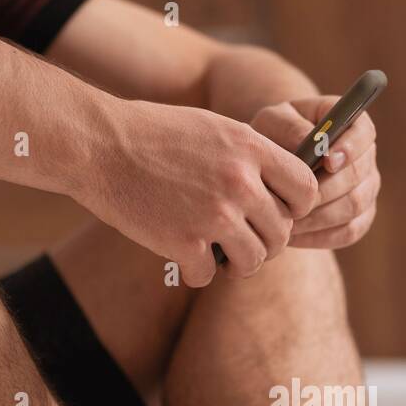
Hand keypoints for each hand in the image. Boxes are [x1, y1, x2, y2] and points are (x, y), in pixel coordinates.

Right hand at [81, 98, 317, 285]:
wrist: (99, 144)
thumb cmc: (154, 135)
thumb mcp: (214, 129)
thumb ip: (250, 157)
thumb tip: (282, 192)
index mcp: (251, 148)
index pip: (306, 189)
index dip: (297, 208)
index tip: (279, 214)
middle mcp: (240, 182)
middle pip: (282, 232)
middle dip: (265, 242)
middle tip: (243, 241)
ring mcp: (214, 214)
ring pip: (254, 260)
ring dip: (238, 264)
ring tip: (220, 256)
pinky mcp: (184, 243)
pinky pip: (208, 276)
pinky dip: (195, 273)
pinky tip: (181, 258)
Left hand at [250, 96, 379, 249]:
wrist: (269, 170)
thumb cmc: (270, 138)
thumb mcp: (272, 123)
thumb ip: (290, 127)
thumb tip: (314, 143)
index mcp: (351, 125)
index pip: (364, 133)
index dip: (350, 148)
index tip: (327, 161)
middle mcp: (365, 157)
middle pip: (357, 175)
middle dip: (324, 190)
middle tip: (294, 201)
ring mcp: (366, 190)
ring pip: (353, 206)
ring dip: (318, 216)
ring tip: (285, 220)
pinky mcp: (360, 219)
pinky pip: (347, 232)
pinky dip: (319, 235)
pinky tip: (292, 235)